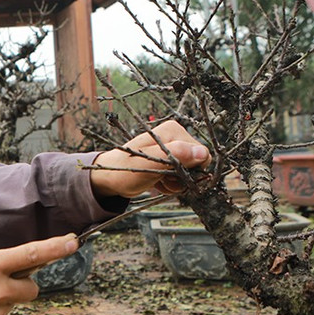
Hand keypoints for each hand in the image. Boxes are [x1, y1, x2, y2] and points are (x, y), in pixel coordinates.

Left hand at [89, 119, 210, 199]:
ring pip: (191, 173)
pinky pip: (183, 177)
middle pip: (198, 163)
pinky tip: (159, 182)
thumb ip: (176, 156)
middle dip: (183, 177)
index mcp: (173, 130)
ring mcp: (173, 149)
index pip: (202, 153)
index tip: (171, 175)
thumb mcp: (148, 163)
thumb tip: (202, 153)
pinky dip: (172, 184)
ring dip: (176, 182)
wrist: (111, 179)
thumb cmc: (123, 170)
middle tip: (163, 179)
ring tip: (159, 181)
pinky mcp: (170, 160)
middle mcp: (176, 136)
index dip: (190, 169)